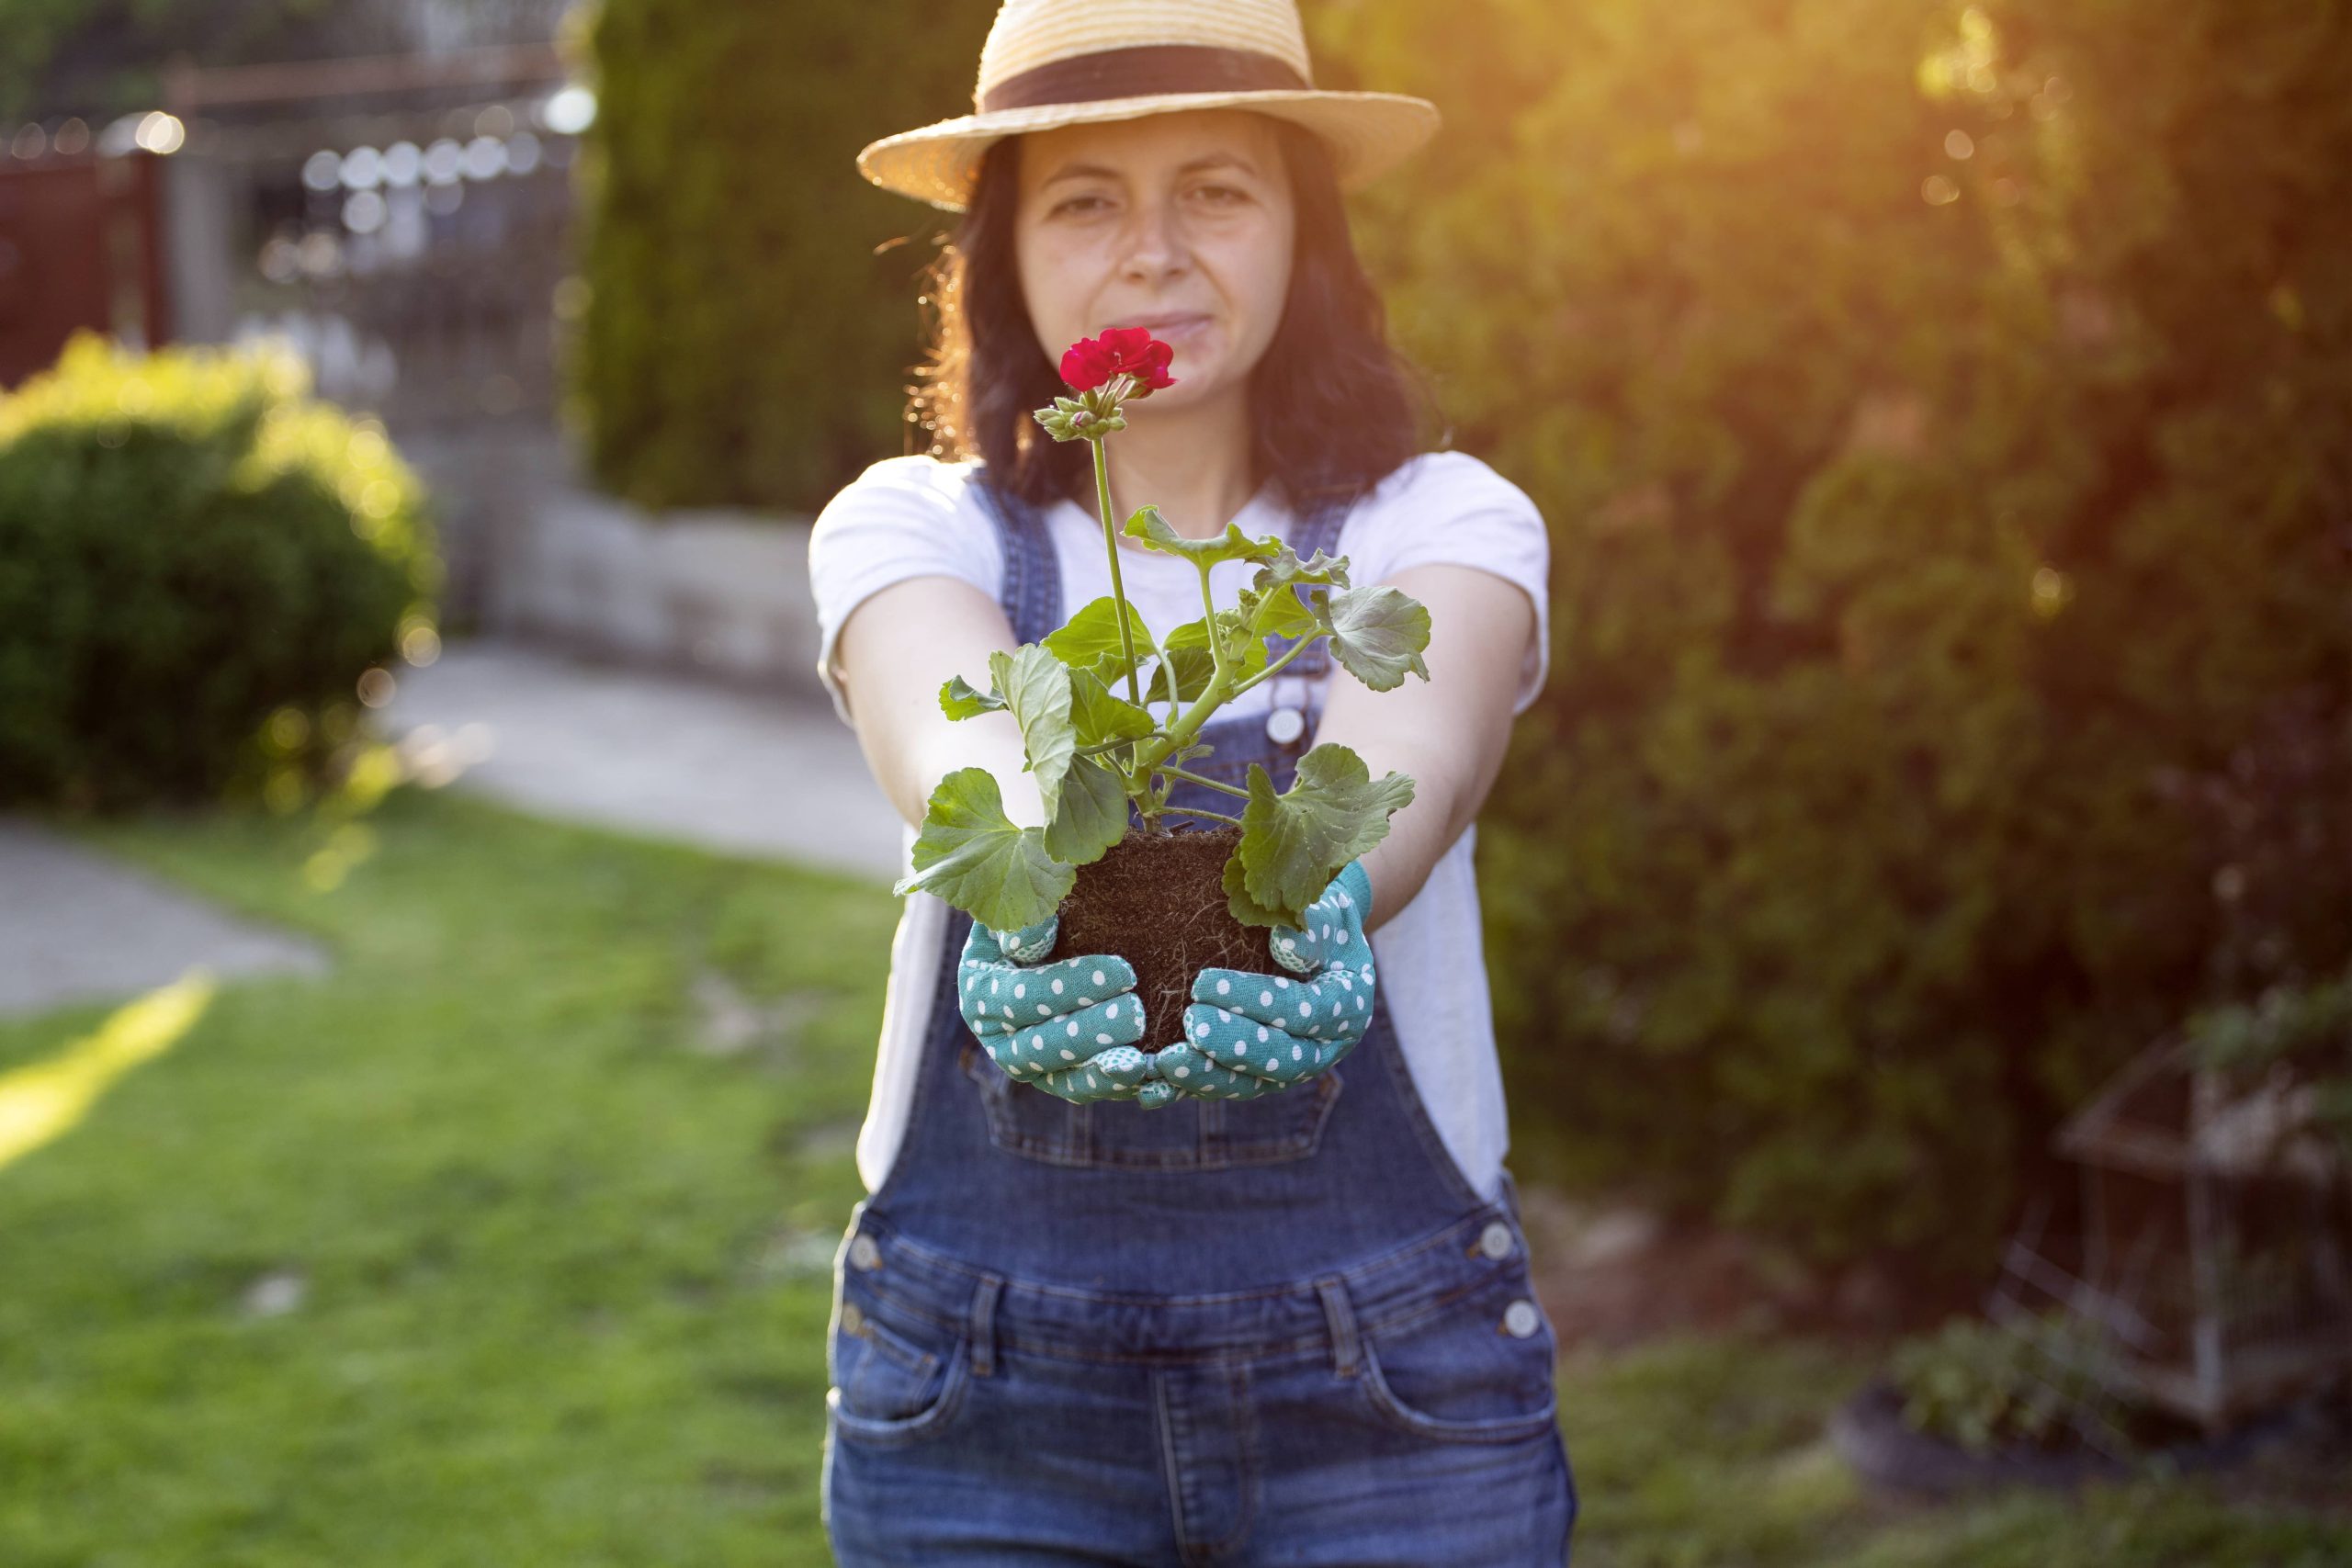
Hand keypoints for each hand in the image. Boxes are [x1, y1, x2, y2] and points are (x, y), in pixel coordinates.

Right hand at [956, 913, 1153, 1102]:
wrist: (1042, 941)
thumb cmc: (1033, 914)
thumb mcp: (1018, 906)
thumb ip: (1024, 918)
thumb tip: (1040, 928)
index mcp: (980, 992)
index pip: (1024, 996)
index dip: (1071, 987)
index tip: (1123, 971)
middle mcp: (997, 1038)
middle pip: (1039, 1048)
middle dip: (1089, 1034)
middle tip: (1136, 1015)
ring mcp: (1028, 1065)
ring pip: (1062, 1082)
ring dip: (1101, 1075)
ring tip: (1141, 1064)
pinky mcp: (1058, 1079)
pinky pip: (1086, 1091)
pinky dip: (1116, 1087)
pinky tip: (1151, 1080)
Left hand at [1150, 860, 1376, 1099]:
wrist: (1320, 945)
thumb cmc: (1320, 922)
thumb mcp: (1329, 914)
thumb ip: (1313, 929)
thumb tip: (1284, 941)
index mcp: (1347, 1009)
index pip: (1302, 1011)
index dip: (1256, 1000)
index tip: (1206, 983)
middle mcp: (1324, 1049)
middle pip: (1281, 1059)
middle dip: (1232, 1045)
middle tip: (1190, 1022)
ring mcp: (1292, 1070)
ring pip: (1251, 1086)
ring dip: (1207, 1076)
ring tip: (1167, 1061)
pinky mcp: (1261, 1080)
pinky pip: (1226, 1089)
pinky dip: (1192, 1089)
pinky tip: (1156, 1084)